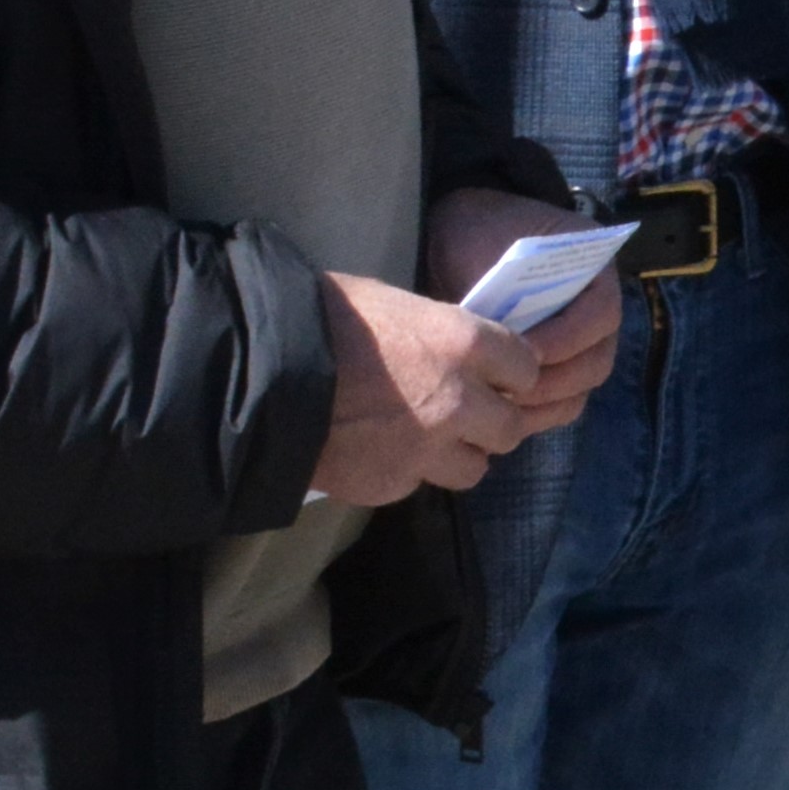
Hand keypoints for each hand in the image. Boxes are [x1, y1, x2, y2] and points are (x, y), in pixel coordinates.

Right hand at [312, 189, 623, 506]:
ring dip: (458, 454)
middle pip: (510, 427)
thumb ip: (438, 332)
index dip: (512, 373)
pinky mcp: (393, 484)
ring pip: (475, 468)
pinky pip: (419, 483)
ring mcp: (428, 449)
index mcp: (464, 343)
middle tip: (467, 413)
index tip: (497, 374)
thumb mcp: (394, 304)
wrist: (262, 375)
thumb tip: (454, 347)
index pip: (527, 368)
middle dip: (492, 421)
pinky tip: (380, 452)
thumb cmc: (324, 318)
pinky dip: (408, 472)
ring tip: (429, 440)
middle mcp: (460, 400)